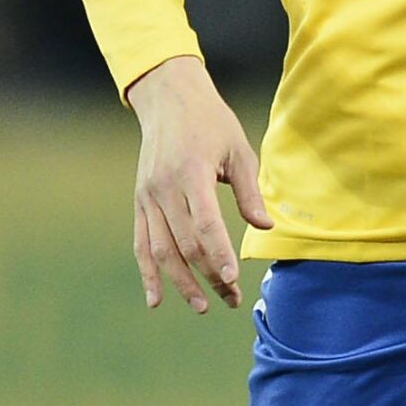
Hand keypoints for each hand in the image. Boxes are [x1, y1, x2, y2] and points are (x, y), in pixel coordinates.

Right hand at [126, 55, 270, 310]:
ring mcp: (147, 197)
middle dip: (209, 276)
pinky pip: (141, 244)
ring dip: (181, 282)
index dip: (218, 256)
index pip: (205, 224)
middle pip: (186, 244)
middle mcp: (164, 188)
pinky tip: (156, 300)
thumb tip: (265, 226)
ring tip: (202, 307)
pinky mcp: (139, 202)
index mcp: (191, 173)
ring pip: (161, 250)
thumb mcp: (238, 150)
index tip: (233, 280)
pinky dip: (148, 273)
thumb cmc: (211, 122)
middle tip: (230, 299)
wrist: (168, 98)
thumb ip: (249, 191)